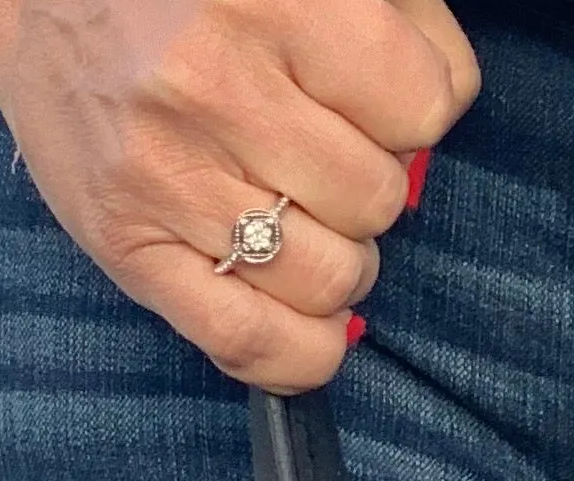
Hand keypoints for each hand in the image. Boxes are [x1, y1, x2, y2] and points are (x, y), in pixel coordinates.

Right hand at [0, 0, 477, 391]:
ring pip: (331, 277)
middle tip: (328, 162)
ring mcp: (167, 176)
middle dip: (370, 188)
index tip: (382, 105)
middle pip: (377, 197)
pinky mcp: (129, 247)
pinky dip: (302, 354)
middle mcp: (216, 86)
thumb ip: (395, 19)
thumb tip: (444, 103)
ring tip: (305, 221)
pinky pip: (252, 344)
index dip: (419, 113)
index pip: (420, 106)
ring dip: (339, 263)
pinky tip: (310, 324)